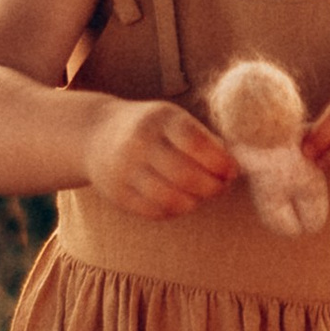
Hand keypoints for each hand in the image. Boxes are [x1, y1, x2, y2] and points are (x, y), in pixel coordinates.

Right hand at [87, 96, 239, 219]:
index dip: (219, 162)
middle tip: (220, 188)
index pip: (194, 143)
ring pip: (170, 198)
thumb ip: (204, 141)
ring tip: (200, 196)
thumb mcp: (174, 121)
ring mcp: (124, 169)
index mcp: (159, 119)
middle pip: (184, 175)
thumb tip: (232, 170)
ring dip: (194, 202)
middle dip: (212, 187)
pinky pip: (154, 211)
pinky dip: (174, 211)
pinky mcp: (117, 193)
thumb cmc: (152, 129)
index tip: (232, 171)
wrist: (97, 134)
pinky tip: (180, 202)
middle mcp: (139, 142)